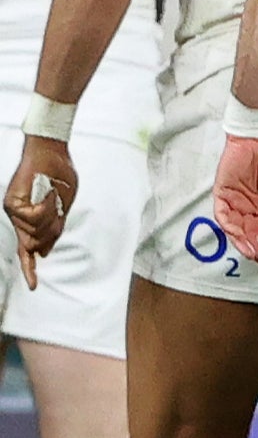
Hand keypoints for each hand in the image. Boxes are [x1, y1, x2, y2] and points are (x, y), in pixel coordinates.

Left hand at [5, 137, 78, 289]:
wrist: (51, 151)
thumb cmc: (59, 174)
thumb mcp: (65, 204)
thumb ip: (55, 227)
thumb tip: (44, 251)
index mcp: (31, 221)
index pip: (27, 250)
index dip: (30, 268)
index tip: (33, 286)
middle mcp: (18, 219)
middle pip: (35, 244)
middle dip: (51, 232)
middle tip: (57, 207)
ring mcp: (13, 212)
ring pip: (33, 233)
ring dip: (50, 216)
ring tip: (52, 196)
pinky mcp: (11, 204)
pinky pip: (31, 218)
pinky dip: (44, 208)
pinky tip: (47, 194)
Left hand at [211, 134, 257, 266]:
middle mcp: (244, 206)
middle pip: (247, 233)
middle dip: (254, 247)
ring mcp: (232, 201)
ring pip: (233, 228)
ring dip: (241, 240)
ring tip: (251, 252)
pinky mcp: (221, 193)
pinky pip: (221, 214)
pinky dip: (228, 225)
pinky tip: (237, 234)